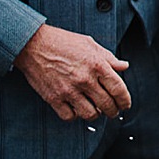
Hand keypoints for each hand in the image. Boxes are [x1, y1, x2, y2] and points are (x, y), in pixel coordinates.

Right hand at [14, 24, 131, 121]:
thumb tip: (124, 66)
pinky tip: (76, 109)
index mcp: (97, 65)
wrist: (32, 44)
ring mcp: (69, 90)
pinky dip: (75, 116)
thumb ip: (109, 58)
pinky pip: (69, 116)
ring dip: (95, 114)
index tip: (125, 105)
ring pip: (89, 114)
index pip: (119, 89)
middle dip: (114, 111)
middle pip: (107, 104)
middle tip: (114, 112)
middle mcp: (85, 79)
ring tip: (96, 111)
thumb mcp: (90, 44)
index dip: (125, 100)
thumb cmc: (62, 42)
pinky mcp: (53, 98)